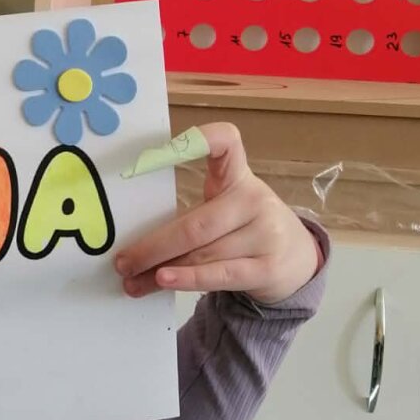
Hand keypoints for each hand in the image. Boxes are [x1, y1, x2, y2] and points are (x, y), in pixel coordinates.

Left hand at [113, 123, 320, 304]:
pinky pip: (219, 275)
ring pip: (201, 254)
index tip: (161, 147)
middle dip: (153, 246)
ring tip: (132, 281)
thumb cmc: (245, 228)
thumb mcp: (225, 207)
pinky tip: (164, 281)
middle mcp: (253, 200)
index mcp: (237, 177)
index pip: (226, 143)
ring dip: (160, 271)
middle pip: (195, 224)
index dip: (199, 138)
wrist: (298, 259)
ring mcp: (264, 235)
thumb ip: (189, 214)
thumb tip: (132, 240)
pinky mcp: (267, 268)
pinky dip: (187, 279)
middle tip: (121, 262)